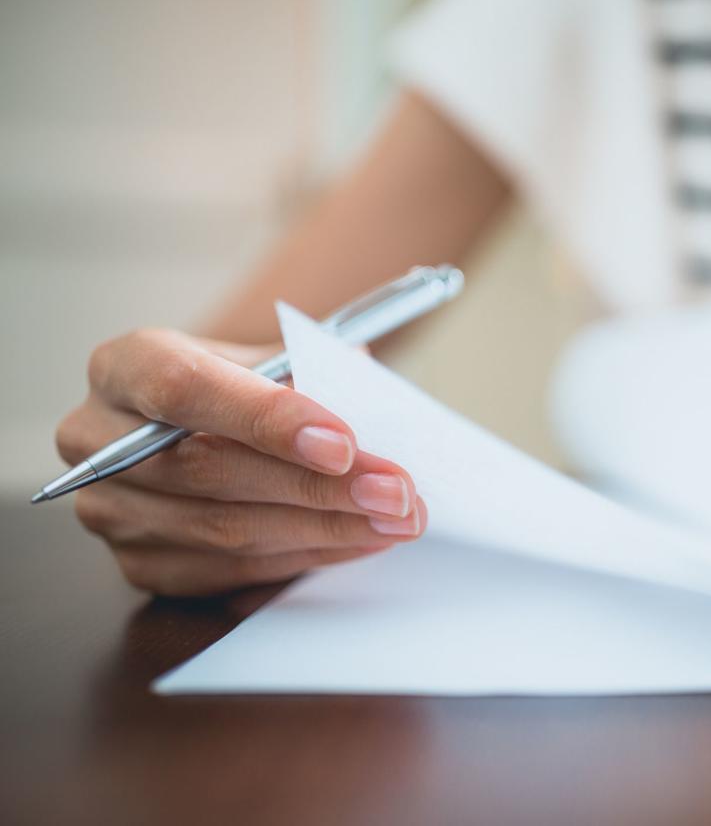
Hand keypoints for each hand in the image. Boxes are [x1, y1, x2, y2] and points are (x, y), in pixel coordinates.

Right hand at [55, 328, 426, 595]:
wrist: (214, 420)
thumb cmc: (249, 383)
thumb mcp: (275, 356)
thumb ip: (312, 369)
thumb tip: (367, 395)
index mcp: (125, 366)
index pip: (184, 390)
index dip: (266, 419)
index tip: (344, 444)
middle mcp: (97, 439)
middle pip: (211, 471)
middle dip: (319, 486)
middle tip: (396, 492)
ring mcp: (113, 511)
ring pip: (226, 530)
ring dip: (327, 528)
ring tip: (396, 519)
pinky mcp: (140, 565)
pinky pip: (233, 571)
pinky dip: (307, 555)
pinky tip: (361, 539)